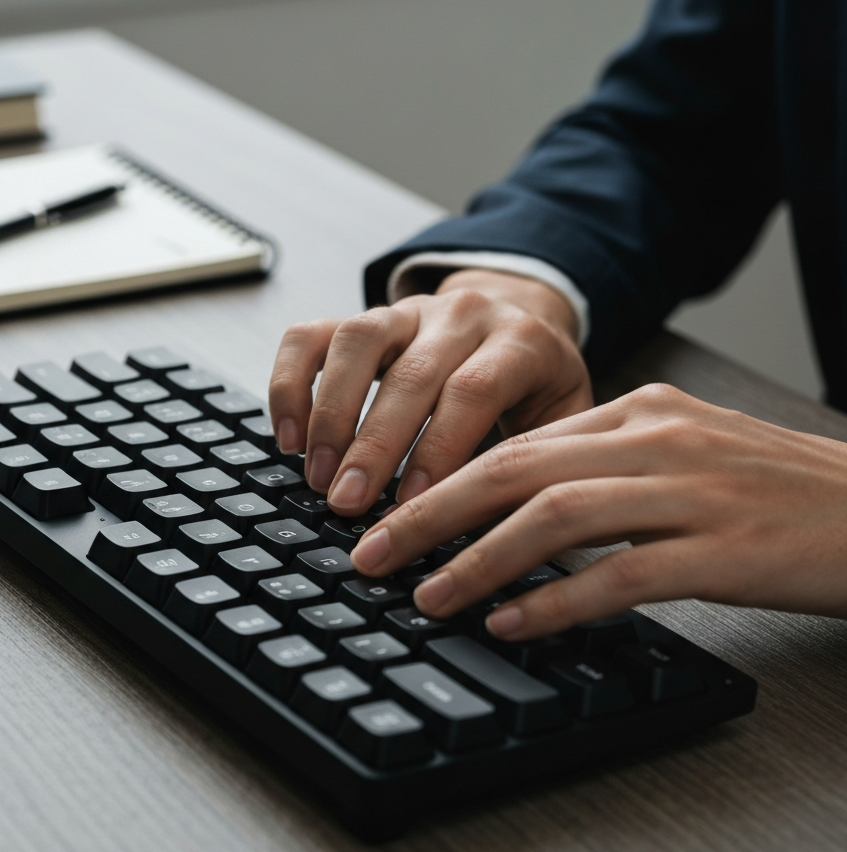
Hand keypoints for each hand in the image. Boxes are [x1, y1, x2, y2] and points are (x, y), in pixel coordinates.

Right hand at [268, 269, 591, 515]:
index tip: (410, 507)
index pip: (474, 390)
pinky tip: (287, 437)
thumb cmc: (538, 389)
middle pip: (411, 374)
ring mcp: (407, 310)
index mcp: (521, 342)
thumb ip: (538, 466)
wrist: (523, 319)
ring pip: (356, 342)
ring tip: (317, 476)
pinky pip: (311, 335)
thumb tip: (505, 540)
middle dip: (374, 446)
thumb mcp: (564, 422)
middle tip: (348, 505)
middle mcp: (461, 315)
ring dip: (330, 416)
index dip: (438, 449)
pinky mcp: (362, 317)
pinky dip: (290, 383)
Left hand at [350, 383, 846, 636]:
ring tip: (427, 596)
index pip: (517, 442)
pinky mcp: (724, 550)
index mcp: (638, 412)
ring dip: (479, 558)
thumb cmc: (775, 493)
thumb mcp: (681, 456)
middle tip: (372, 553)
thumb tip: (515, 509)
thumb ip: (602, 471)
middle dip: (431, 514)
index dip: (442, 481)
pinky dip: (557, 600)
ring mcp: (691, 492)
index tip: (390, 516)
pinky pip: (621, 574)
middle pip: (517, 469)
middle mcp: (656, 439)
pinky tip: (512, 622)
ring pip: (557, 516)